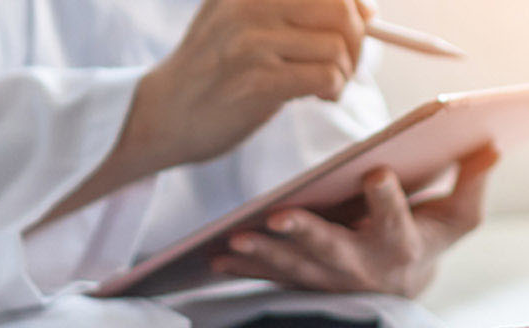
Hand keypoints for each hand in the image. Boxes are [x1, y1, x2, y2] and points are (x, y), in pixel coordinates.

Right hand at [38, 0, 375, 229]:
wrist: (161, 115)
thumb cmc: (211, 71)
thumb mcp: (237, 19)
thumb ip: (291, 8)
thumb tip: (366, 9)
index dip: (355, 3)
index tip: (362, 21)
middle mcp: (248, 5)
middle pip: (340, 8)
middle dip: (356, 39)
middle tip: (345, 63)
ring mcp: (251, 42)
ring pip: (337, 45)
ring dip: (344, 72)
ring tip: (326, 85)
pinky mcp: (258, 81)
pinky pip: (326, 76)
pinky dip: (333, 89)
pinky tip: (317, 97)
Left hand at [210, 148, 499, 295]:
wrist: (403, 289)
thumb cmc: (430, 238)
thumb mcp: (459, 217)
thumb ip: (473, 182)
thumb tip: (491, 143)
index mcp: (404, 248)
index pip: (397, 222)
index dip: (387, 200)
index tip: (376, 172)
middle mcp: (366, 269)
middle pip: (336, 252)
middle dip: (306, 236)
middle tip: (278, 217)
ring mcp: (333, 281)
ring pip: (297, 268)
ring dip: (264, 255)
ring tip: (235, 239)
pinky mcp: (307, 284)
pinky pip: (274, 278)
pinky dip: (246, 269)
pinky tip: (218, 256)